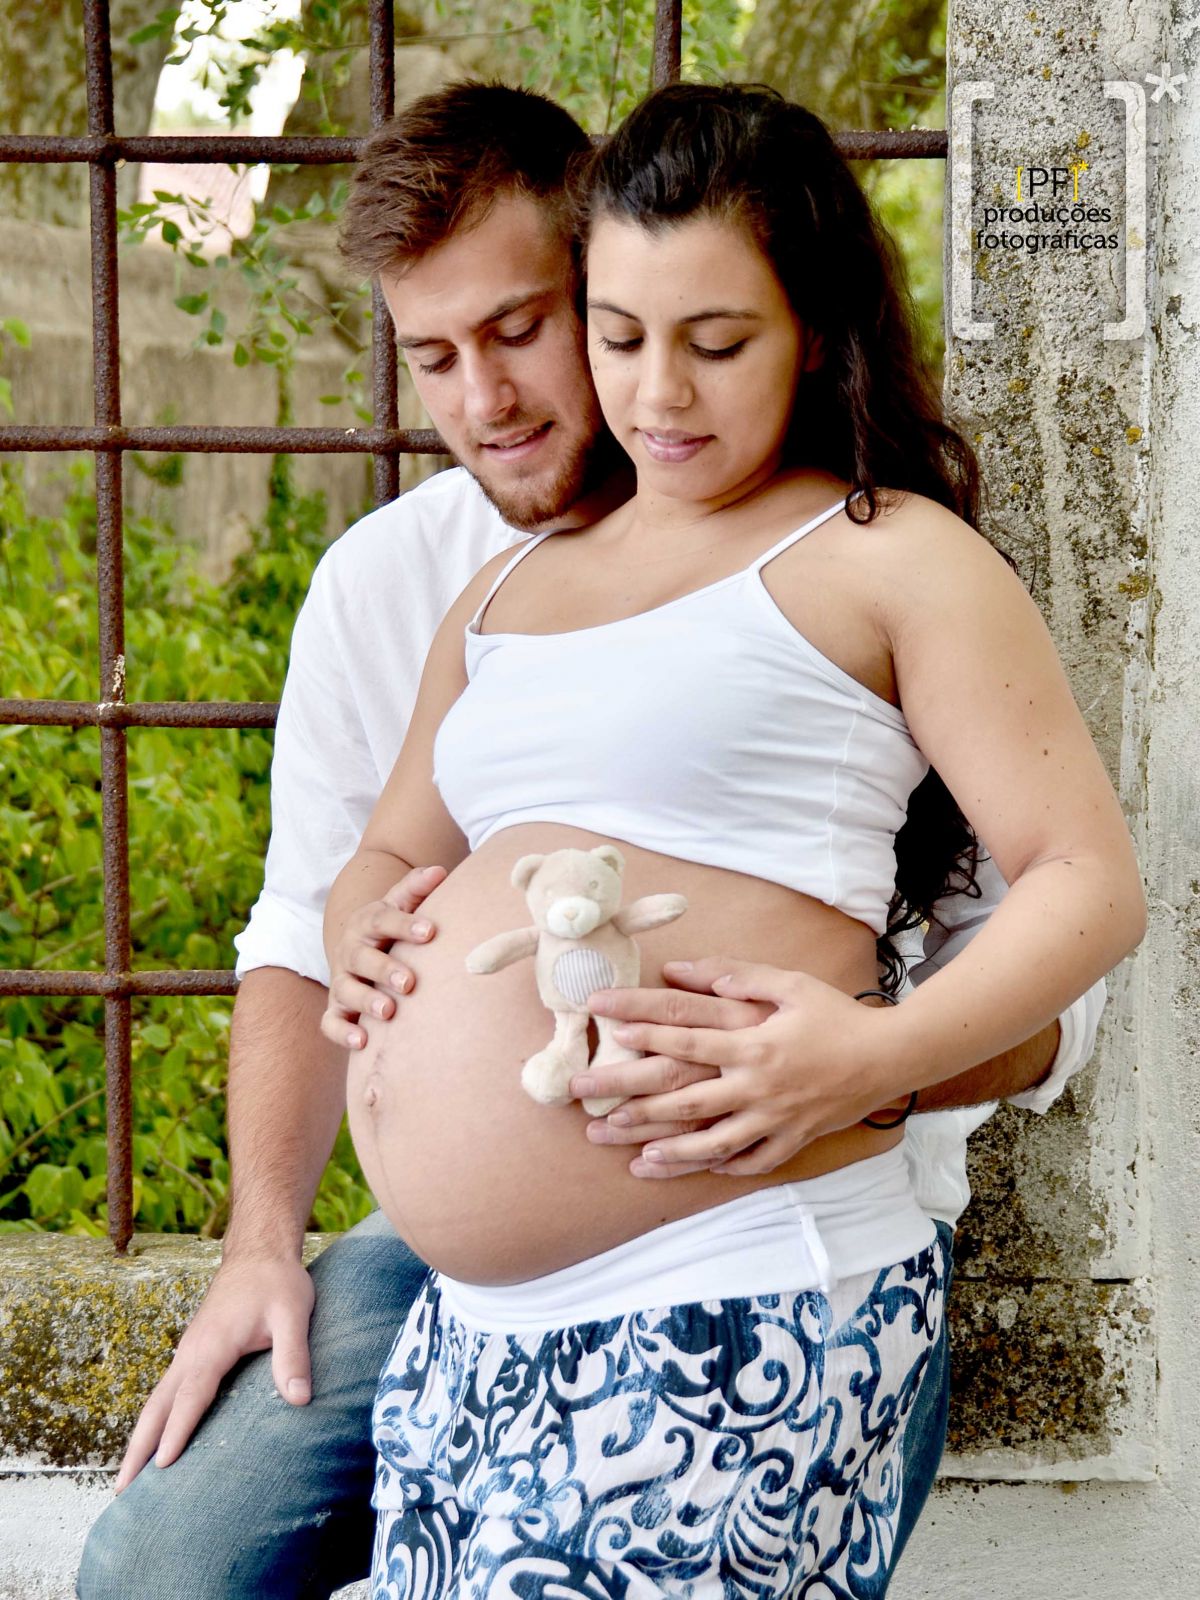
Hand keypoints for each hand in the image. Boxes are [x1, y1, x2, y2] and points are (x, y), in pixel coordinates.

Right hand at [115, 1254, 314, 1491]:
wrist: (259, 1253)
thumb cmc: (277, 1283)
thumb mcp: (294, 1314)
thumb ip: (294, 1356)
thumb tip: (300, 1400)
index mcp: (212, 1346)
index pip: (190, 1397)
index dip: (177, 1432)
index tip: (161, 1468)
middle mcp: (191, 1353)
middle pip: (157, 1407)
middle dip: (138, 1448)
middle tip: (121, 1491)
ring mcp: (188, 1353)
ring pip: (156, 1401)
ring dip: (140, 1439)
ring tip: (127, 1481)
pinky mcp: (193, 1353)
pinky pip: (167, 1393)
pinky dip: (154, 1421)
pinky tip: (156, 1443)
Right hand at [320, 864, 445, 1048]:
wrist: (361, 946)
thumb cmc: (392, 927)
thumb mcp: (401, 904)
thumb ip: (417, 888)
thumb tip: (439, 871)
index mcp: (368, 921)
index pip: (384, 919)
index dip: (405, 925)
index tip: (430, 931)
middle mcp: (351, 950)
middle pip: (362, 958)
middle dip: (384, 969)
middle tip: (409, 982)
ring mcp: (342, 980)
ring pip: (347, 991)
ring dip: (366, 1002)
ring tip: (389, 1013)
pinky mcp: (336, 1008)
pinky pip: (331, 1023)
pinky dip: (342, 1033)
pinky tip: (362, 1042)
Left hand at [575, 957, 902, 1177]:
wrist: (891, 1056)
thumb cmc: (838, 1015)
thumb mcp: (791, 984)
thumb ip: (741, 977)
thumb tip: (691, 971)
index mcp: (754, 1044)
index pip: (686, 1039)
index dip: (643, 1031)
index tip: (605, 1024)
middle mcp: (758, 1086)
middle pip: (683, 1099)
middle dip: (631, 1103)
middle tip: (588, 1106)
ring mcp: (775, 1118)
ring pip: (713, 1142)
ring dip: (670, 1152)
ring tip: (634, 1158)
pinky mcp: (794, 1138)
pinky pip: (754, 1160)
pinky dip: (725, 1166)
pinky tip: (697, 1168)